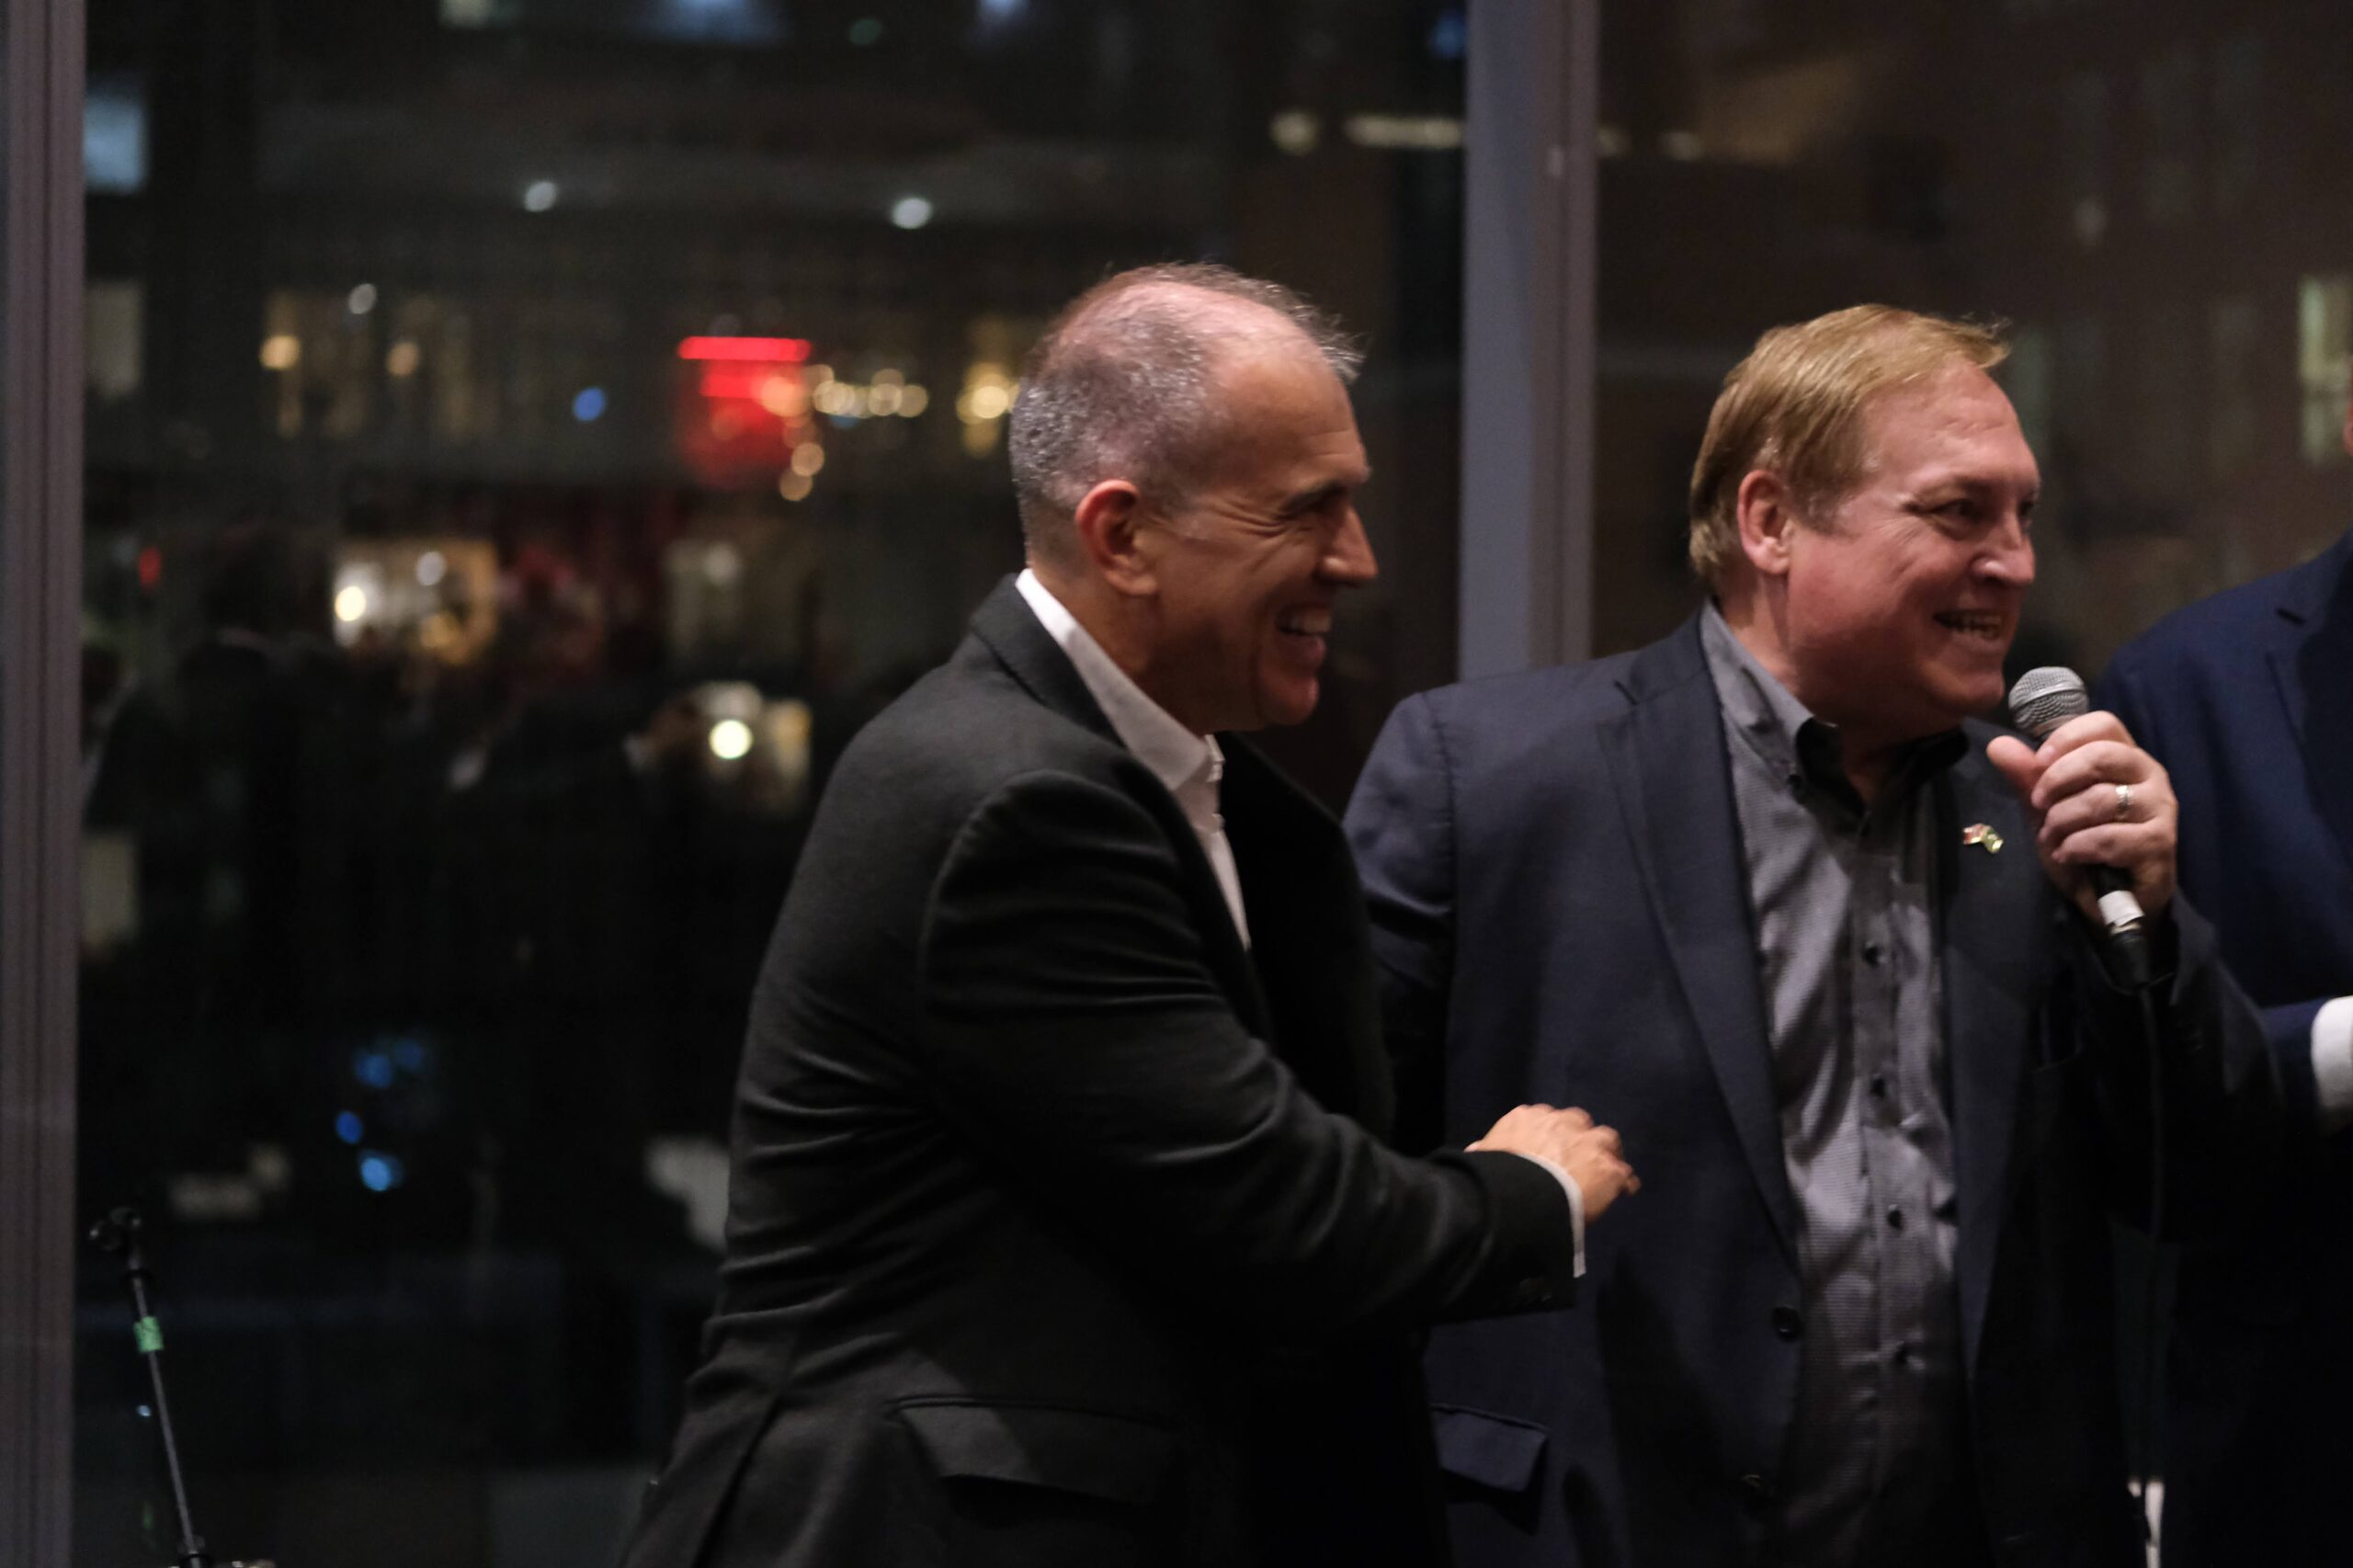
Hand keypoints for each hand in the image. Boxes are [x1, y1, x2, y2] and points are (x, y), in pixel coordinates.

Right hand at [1471, 1103, 1639, 1221]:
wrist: (1522, 1192)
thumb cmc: (1498, 1175)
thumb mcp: (1484, 1156)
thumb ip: (1486, 1150)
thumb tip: (1478, 1149)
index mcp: (1527, 1118)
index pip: (1543, 1119)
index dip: (1550, 1135)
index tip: (1549, 1148)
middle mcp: (1560, 1122)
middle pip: (1577, 1122)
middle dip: (1579, 1137)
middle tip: (1578, 1156)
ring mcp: (1588, 1143)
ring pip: (1605, 1139)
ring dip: (1605, 1152)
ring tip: (1606, 1168)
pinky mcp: (1607, 1167)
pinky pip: (1622, 1173)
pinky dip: (1624, 1181)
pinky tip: (1626, 1190)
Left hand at [1985, 711, 2177, 923]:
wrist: (2109, 900)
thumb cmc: (2083, 845)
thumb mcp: (2047, 809)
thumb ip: (2028, 777)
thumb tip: (1997, 745)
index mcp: (2124, 757)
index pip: (2104, 724)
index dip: (2066, 738)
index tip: (2039, 763)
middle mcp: (2149, 775)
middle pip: (2102, 755)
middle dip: (2057, 780)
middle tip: (2039, 805)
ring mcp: (2160, 807)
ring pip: (2101, 798)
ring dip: (2063, 821)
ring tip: (2053, 838)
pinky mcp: (2160, 842)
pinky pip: (2110, 836)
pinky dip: (2078, 847)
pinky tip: (2069, 856)